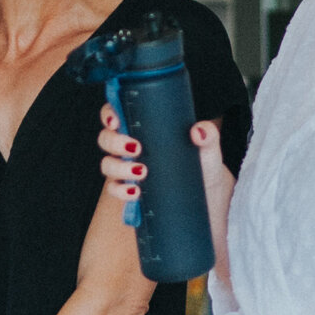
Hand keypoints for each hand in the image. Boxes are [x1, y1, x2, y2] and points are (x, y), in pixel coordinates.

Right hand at [95, 109, 230, 214]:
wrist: (205, 201)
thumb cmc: (203, 169)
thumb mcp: (208, 152)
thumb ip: (208, 136)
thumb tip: (198, 131)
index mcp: (144, 129)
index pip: (117, 114)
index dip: (109, 114)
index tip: (116, 120)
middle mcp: (130, 147)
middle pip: (106, 139)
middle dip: (114, 142)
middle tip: (136, 148)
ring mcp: (127, 170)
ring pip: (107, 164)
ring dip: (119, 167)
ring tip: (141, 171)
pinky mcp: (129, 191)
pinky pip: (114, 190)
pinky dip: (121, 190)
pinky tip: (135, 191)